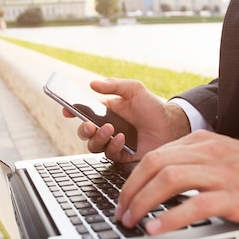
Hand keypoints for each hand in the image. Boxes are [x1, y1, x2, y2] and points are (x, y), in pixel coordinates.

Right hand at [63, 78, 189, 161]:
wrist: (172, 126)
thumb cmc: (152, 107)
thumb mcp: (134, 89)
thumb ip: (114, 85)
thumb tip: (92, 83)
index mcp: (105, 111)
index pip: (83, 112)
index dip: (71, 111)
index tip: (66, 110)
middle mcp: (106, 127)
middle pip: (84, 132)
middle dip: (82, 129)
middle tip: (89, 125)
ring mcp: (113, 142)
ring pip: (93, 145)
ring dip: (98, 138)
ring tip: (110, 129)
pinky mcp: (122, 155)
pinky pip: (109, 154)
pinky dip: (112, 146)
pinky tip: (121, 138)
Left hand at [115, 130, 238, 234]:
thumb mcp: (223, 155)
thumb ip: (193, 162)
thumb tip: (160, 181)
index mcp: (202, 142)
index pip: (154, 156)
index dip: (132, 179)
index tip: (123, 198)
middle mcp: (209, 153)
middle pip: (155, 165)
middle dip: (130, 191)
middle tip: (120, 212)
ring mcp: (222, 174)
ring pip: (169, 180)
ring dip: (142, 203)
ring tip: (131, 221)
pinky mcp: (237, 197)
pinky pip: (196, 205)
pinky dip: (170, 218)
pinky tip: (156, 230)